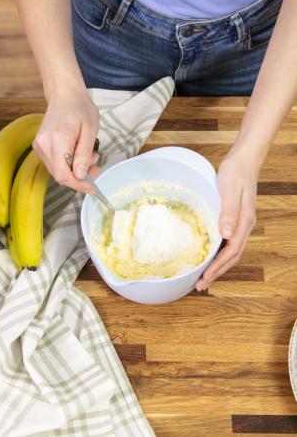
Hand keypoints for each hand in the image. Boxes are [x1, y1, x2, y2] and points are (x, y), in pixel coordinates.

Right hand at [33, 84, 99, 192]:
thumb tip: (81, 175)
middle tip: (96, 167)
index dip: (78, 184)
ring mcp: (39, 145)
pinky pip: (54, 163)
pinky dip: (67, 164)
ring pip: (57, 171)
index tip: (93, 187)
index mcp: (57, 139)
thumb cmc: (80, 108)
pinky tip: (78, 154)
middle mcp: (43, 144)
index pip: (63, 174)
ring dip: (74, 170)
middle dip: (79, 177)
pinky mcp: (39, 146)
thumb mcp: (90, 130)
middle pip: (59, 175)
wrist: (64, 95)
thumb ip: (84, 154)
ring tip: (89, 156)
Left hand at [195, 153, 258, 290]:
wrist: (244, 160)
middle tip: (201, 285)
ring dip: (218, 266)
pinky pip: (228, 242)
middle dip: (217, 272)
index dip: (218, 267)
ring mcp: (240, 223)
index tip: (205, 278)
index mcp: (244, 222)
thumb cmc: (235, 172)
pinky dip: (219, 254)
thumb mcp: (230, 189)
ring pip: (230, 251)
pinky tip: (209, 256)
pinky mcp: (235, 219)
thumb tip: (226, 234)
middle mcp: (244, 226)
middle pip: (232, 256)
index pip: (231, 251)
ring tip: (204, 277)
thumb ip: (228, 211)